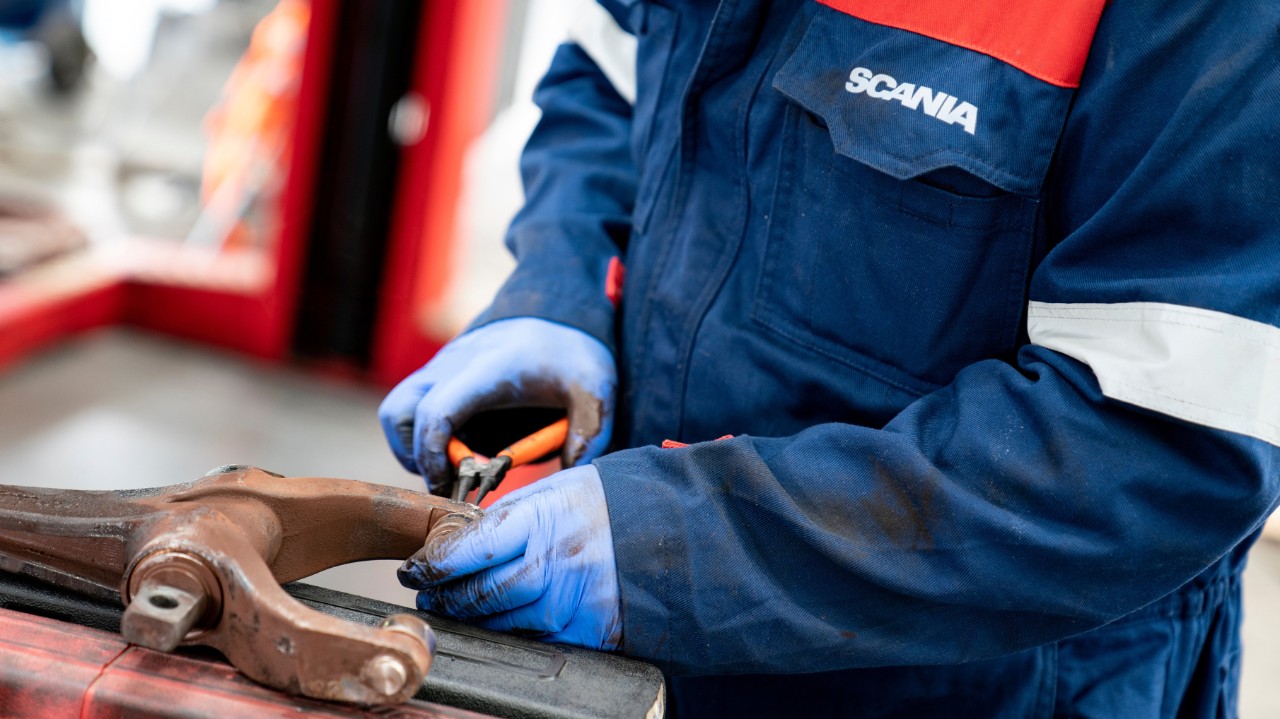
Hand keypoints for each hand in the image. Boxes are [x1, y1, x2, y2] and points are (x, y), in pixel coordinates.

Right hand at [379, 318, 615, 494]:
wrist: (557, 310)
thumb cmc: (573, 352)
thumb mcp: (596, 393)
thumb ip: (588, 437)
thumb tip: (567, 478)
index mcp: (490, 369)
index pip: (438, 411)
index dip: (433, 455)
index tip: (453, 484)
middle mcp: (454, 364)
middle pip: (399, 412)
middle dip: (413, 455)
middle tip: (450, 479)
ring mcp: (441, 366)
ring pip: (398, 410)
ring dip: (413, 445)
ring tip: (452, 467)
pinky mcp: (439, 373)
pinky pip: (411, 406)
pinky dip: (424, 433)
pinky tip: (461, 449)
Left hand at [398, 465, 621, 649]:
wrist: (671, 531)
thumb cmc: (609, 504)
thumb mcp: (556, 489)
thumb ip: (509, 516)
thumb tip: (461, 540)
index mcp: (541, 519)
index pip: (468, 549)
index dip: (432, 564)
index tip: (415, 568)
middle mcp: (553, 563)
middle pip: (478, 593)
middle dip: (444, 597)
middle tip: (428, 595)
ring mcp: (571, 601)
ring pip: (500, 623)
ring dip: (471, 619)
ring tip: (457, 608)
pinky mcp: (587, 630)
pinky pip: (533, 639)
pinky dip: (511, 631)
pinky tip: (501, 621)